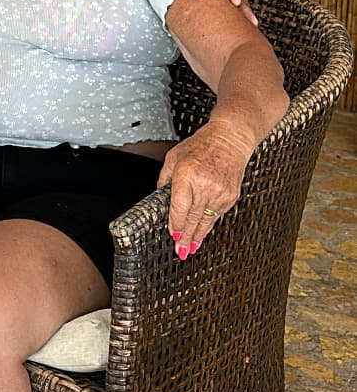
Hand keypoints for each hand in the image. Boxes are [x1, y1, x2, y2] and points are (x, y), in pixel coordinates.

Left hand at [159, 116, 256, 258]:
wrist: (230, 139)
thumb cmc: (200, 146)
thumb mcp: (174, 158)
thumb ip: (165, 180)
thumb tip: (162, 200)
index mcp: (187, 174)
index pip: (179, 207)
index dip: (175, 224)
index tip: (172, 235)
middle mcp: (204, 185)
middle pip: (192, 218)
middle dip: (185, 238)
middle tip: (181, 251)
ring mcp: (220, 192)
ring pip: (205, 220)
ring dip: (197, 236)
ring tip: (191, 248)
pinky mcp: (230, 196)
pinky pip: (216, 215)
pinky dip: (208, 224)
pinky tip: (202, 232)